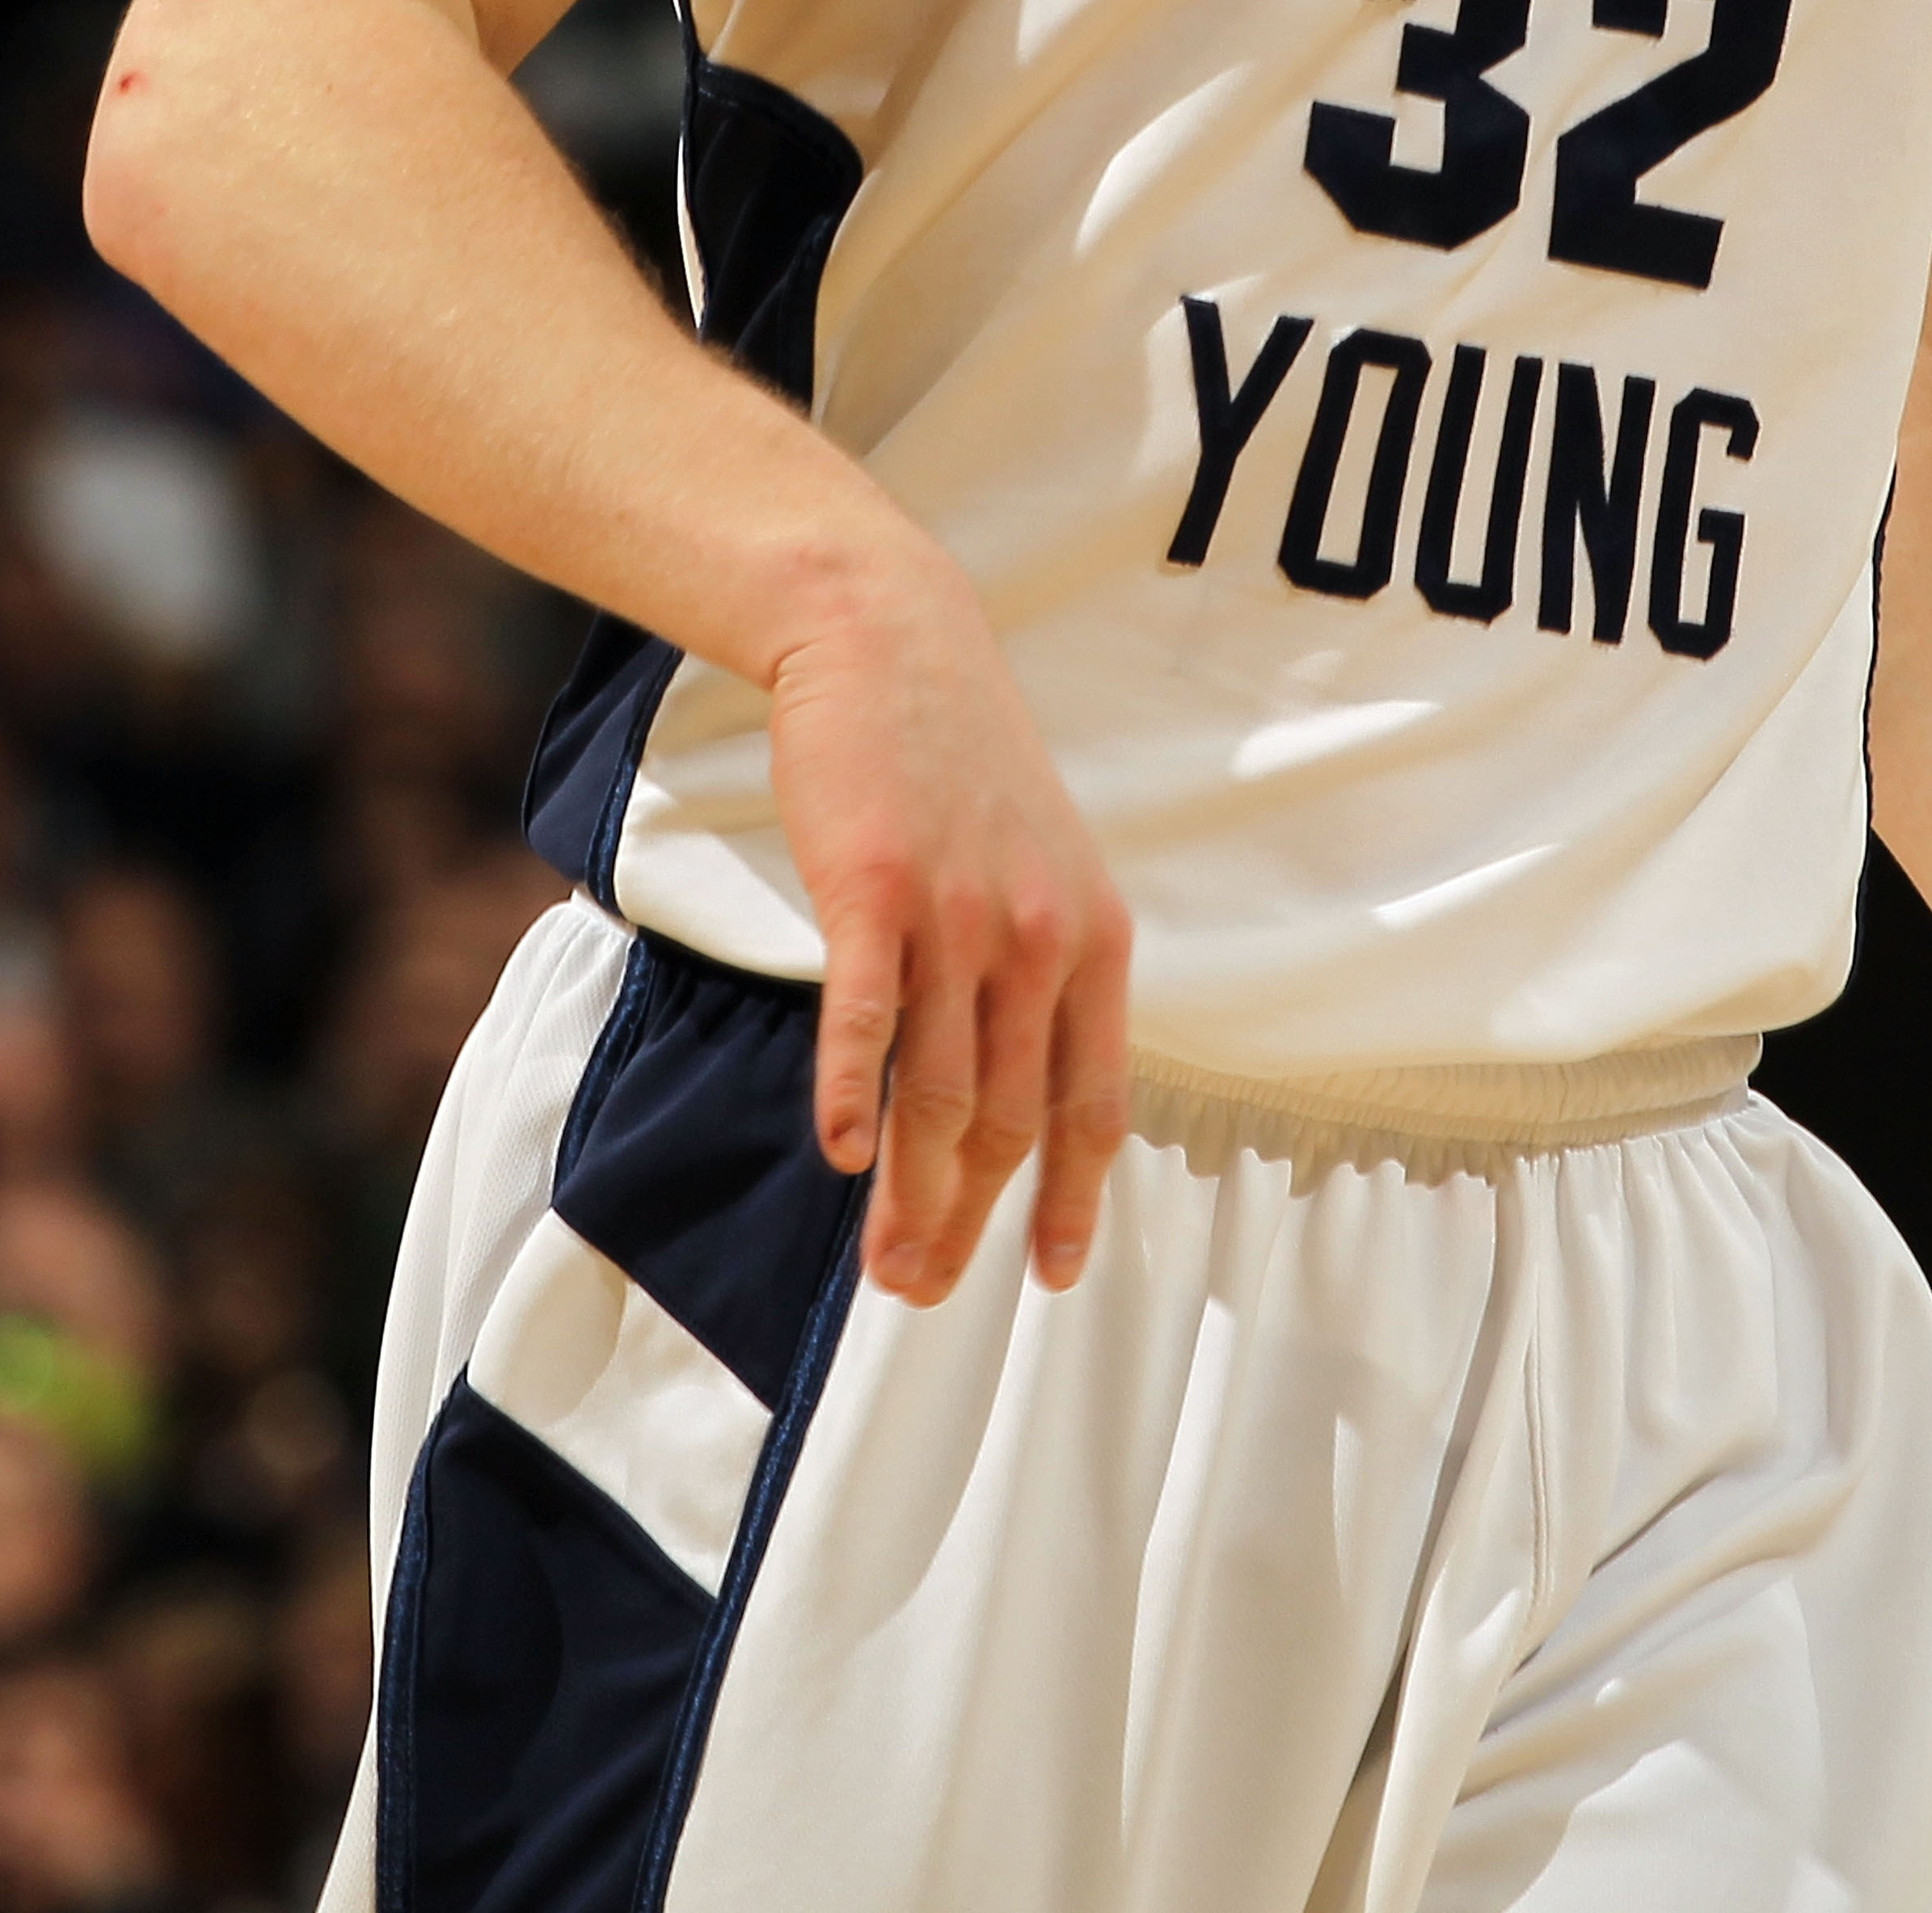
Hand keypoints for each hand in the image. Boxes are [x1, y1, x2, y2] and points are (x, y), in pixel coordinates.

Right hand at [768, 534, 1130, 1308]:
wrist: (891, 641)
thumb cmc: (956, 760)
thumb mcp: (1036, 862)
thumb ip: (1038, 965)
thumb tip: (1015, 1081)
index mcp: (1093, 935)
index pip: (1094, 1100)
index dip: (1072, 1197)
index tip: (1051, 1274)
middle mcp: (1038, 934)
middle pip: (1009, 1117)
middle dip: (970, 1220)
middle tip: (922, 1289)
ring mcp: (957, 914)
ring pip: (938, 1091)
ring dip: (909, 1194)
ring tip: (882, 1263)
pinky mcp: (873, 889)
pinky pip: (866, 1018)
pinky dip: (850, 1094)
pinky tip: (838, 1153)